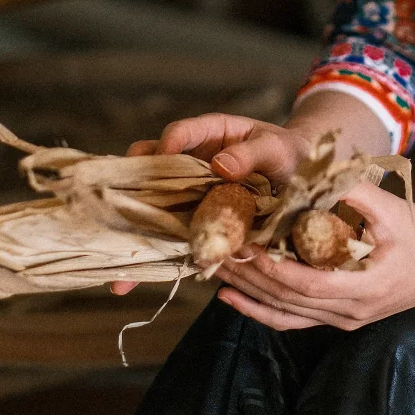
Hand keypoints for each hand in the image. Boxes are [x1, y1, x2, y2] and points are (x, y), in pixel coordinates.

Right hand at [111, 92, 390, 295]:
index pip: (179, 134)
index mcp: (210, 133)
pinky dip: (154, 256)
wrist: (306, 181)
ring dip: (132, 236)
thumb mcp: (277, 149)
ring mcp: (191, 194)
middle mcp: (192, 163)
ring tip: (115, 269)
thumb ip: (251, 154)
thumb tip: (219, 165)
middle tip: (109, 216)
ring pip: (154, 209)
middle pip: (151, 173)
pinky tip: (130, 281)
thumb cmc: (291, 154)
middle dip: (128, 195)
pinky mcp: (198, 222)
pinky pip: (172, 236)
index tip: (159, 159)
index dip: (166, 146)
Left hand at [217, 180, 414, 331]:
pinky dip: (262, 309)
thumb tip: (305, 177)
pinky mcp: (341, 317)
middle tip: (212, 251)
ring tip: (213, 270)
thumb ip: (349, 194)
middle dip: (247, 276)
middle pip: (286, 300)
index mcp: (365, 287)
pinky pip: (294, 319)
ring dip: (247, 292)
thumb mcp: (392, 209)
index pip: (305, 283)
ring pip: (285, 312)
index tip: (241, 242)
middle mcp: (351, 312)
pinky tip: (234, 297)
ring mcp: (345, 320)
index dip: (270, 266)